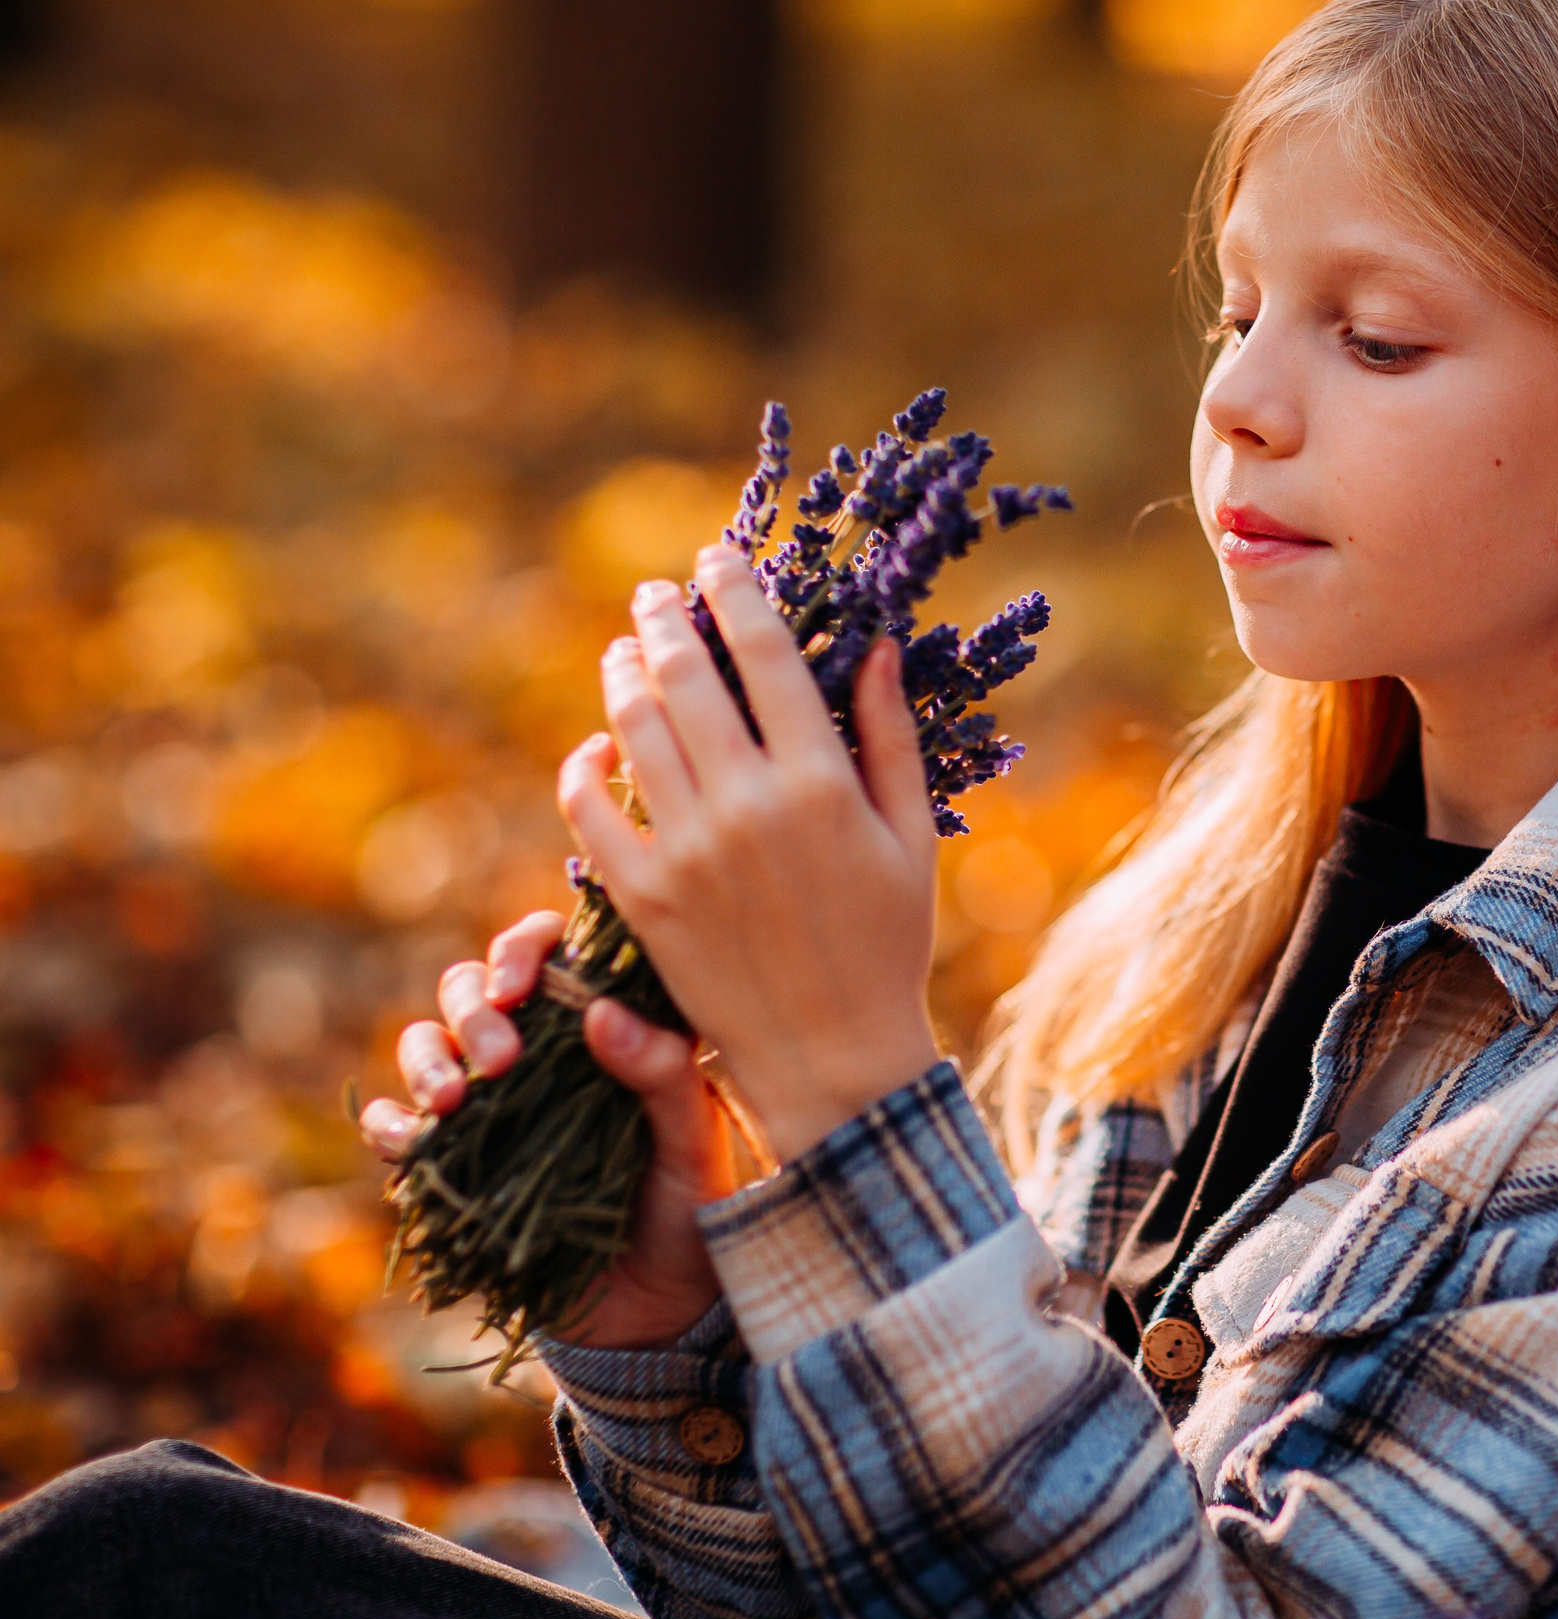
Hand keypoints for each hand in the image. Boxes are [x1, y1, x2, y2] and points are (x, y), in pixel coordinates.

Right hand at [360, 911, 732, 1349]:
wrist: (656, 1315)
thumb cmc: (688, 1213)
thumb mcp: (693, 1143)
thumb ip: (664, 1073)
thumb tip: (599, 1011)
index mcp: (603, 1029)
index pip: (552, 955)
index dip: (525, 947)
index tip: (522, 980)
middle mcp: (540, 1055)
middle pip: (474, 988)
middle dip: (473, 1007)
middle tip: (505, 1058)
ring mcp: (492, 1108)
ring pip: (428, 1043)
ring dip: (428, 1057)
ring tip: (453, 1101)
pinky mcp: (456, 1165)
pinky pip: (398, 1126)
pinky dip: (390, 1122)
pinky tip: (409, 1137)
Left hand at [557, 545, 943, 1163]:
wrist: (834, 1058)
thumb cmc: (889, 946)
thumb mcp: (912, 836)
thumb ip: (891, 737)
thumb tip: (879, 644)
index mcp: (821, 782)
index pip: (766, 654)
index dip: (736, 594)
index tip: (719, 561)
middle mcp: (749, 805)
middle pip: (687, 676)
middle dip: (666, 618)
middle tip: (657, 594)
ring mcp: (688, 851)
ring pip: (634, 728)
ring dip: (624, 674)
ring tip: (626, 650)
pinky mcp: (643, 897)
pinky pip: (591, 811)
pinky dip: (585, 767)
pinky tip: (597, 746)